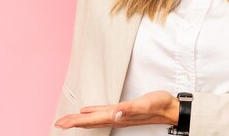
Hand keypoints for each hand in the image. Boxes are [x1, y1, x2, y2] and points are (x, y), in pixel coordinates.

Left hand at [54, 90, 178, 129]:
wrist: (170, 109)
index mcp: (118, 116)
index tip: (61, 124)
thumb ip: (130, 109)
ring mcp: (119, 115)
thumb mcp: (145, 104)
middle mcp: (116, 117)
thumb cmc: (159, 105)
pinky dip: (92, 113)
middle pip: (90, 121)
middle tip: (58, 123)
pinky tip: (88, 112)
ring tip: (67, 120)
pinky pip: (103, 113)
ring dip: (80, 120)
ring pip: (95, 118)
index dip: (76, 122)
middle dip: (73, 122)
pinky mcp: (123, 110)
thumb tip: (115, 113)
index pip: (92, 120)